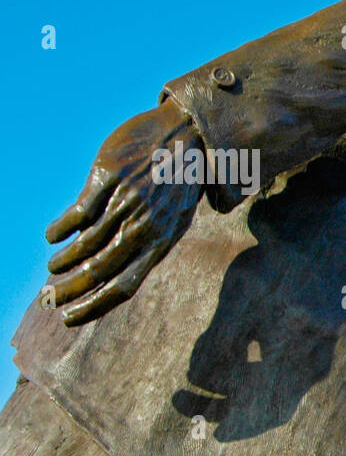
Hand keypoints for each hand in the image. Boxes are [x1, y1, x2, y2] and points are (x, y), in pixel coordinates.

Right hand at [45, 99, 203, 326]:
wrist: (190, 137)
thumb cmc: (177, 186)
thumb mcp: (172, 222)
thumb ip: (145, 248)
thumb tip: (112, 274)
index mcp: (161, 243)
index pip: (124, 287)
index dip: (93, 306)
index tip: (68, 318)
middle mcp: (143, 226)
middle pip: (99, 270)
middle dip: (68, 289)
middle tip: (46, 298)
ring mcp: (126, 201)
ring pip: (86, 243)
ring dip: (64, 261)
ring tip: (53, 268)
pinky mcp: (109, 176)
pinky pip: (79, 211)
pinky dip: (62, 228)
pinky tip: (52, 236)